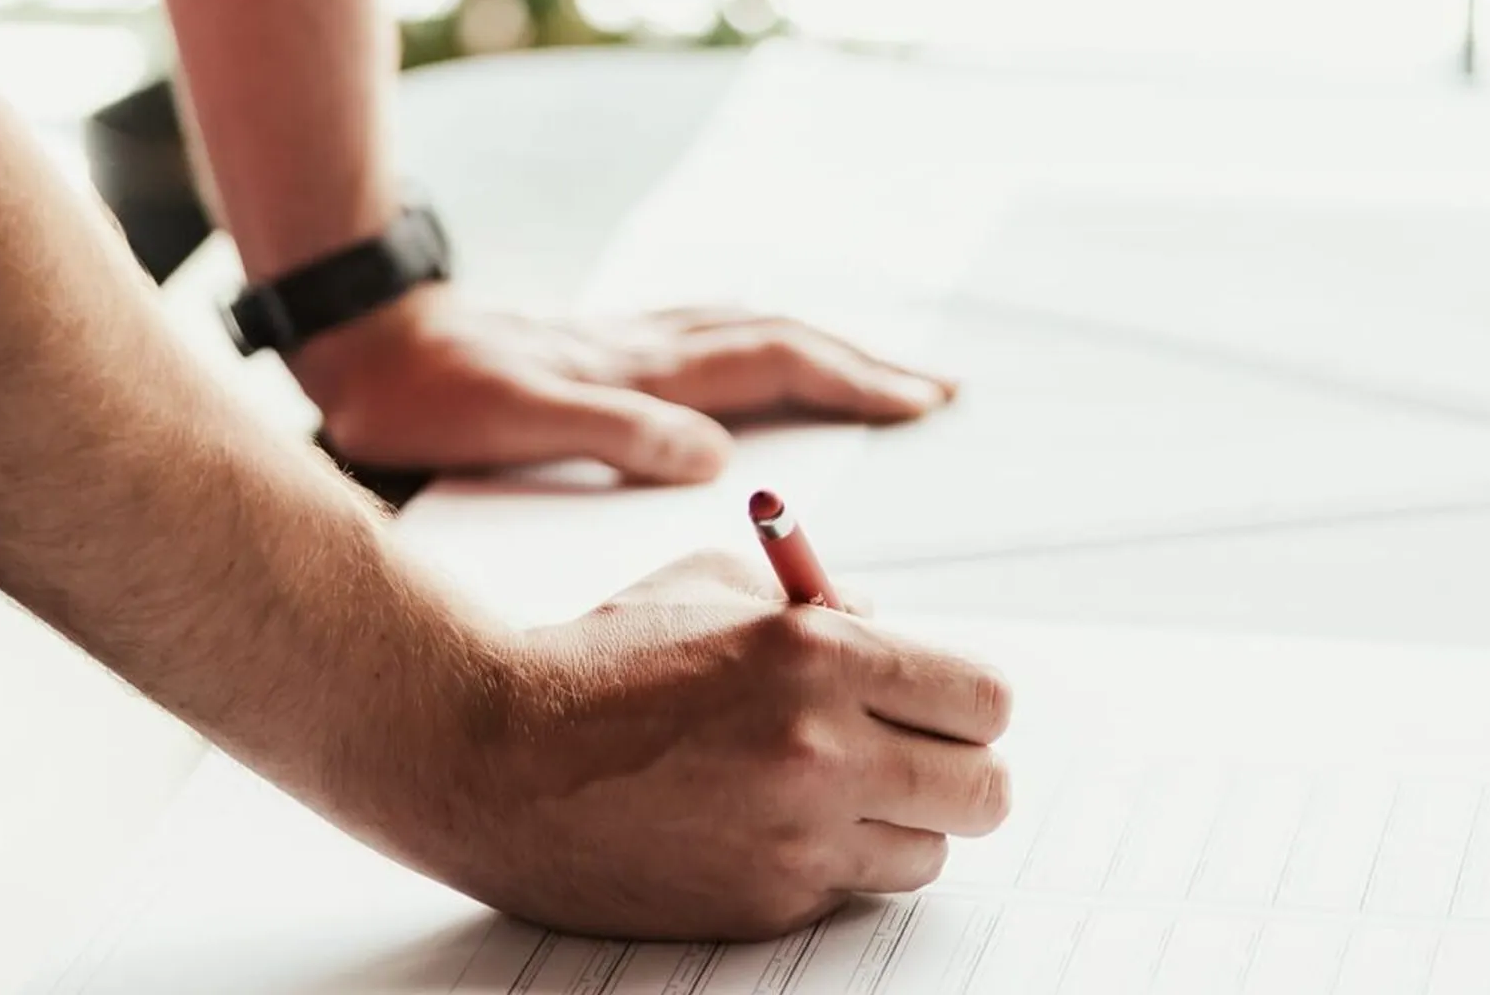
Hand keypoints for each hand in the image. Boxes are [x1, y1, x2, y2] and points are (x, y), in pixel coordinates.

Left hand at [287, 284, 953, 484]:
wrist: (365, 341)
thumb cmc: (430, 396)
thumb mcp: (518, 422)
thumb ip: (614, 433)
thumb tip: (712, 456)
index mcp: (641, 367)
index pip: (773, 363)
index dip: (853, 381)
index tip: (923, 402)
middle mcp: (642, 346)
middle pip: (775, 338)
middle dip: (858, 360)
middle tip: (933, 387)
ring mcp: (621, 344)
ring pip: (741, 331)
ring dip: (815, 347)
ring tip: (867, 368)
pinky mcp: (594, 353)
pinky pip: (705, 340)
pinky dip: (755, 347)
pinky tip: (749, 366)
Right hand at [397, 549, 1010, 940]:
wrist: (504, 756)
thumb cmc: (604, 657)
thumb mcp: (714, 584)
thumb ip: (820, 601)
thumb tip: (894, 630)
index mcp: (818, 653)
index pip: (983, 698)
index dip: (967, 699)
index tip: (939, 698)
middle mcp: (823, 749)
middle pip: (985, 790)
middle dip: (957, 766)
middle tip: (909, 750)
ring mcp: (799, 838)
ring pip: (930, 852)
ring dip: (900, 821)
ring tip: (828, 785)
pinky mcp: (769, 904)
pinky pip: (853, 889)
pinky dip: (835, 860)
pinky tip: (770, 820)